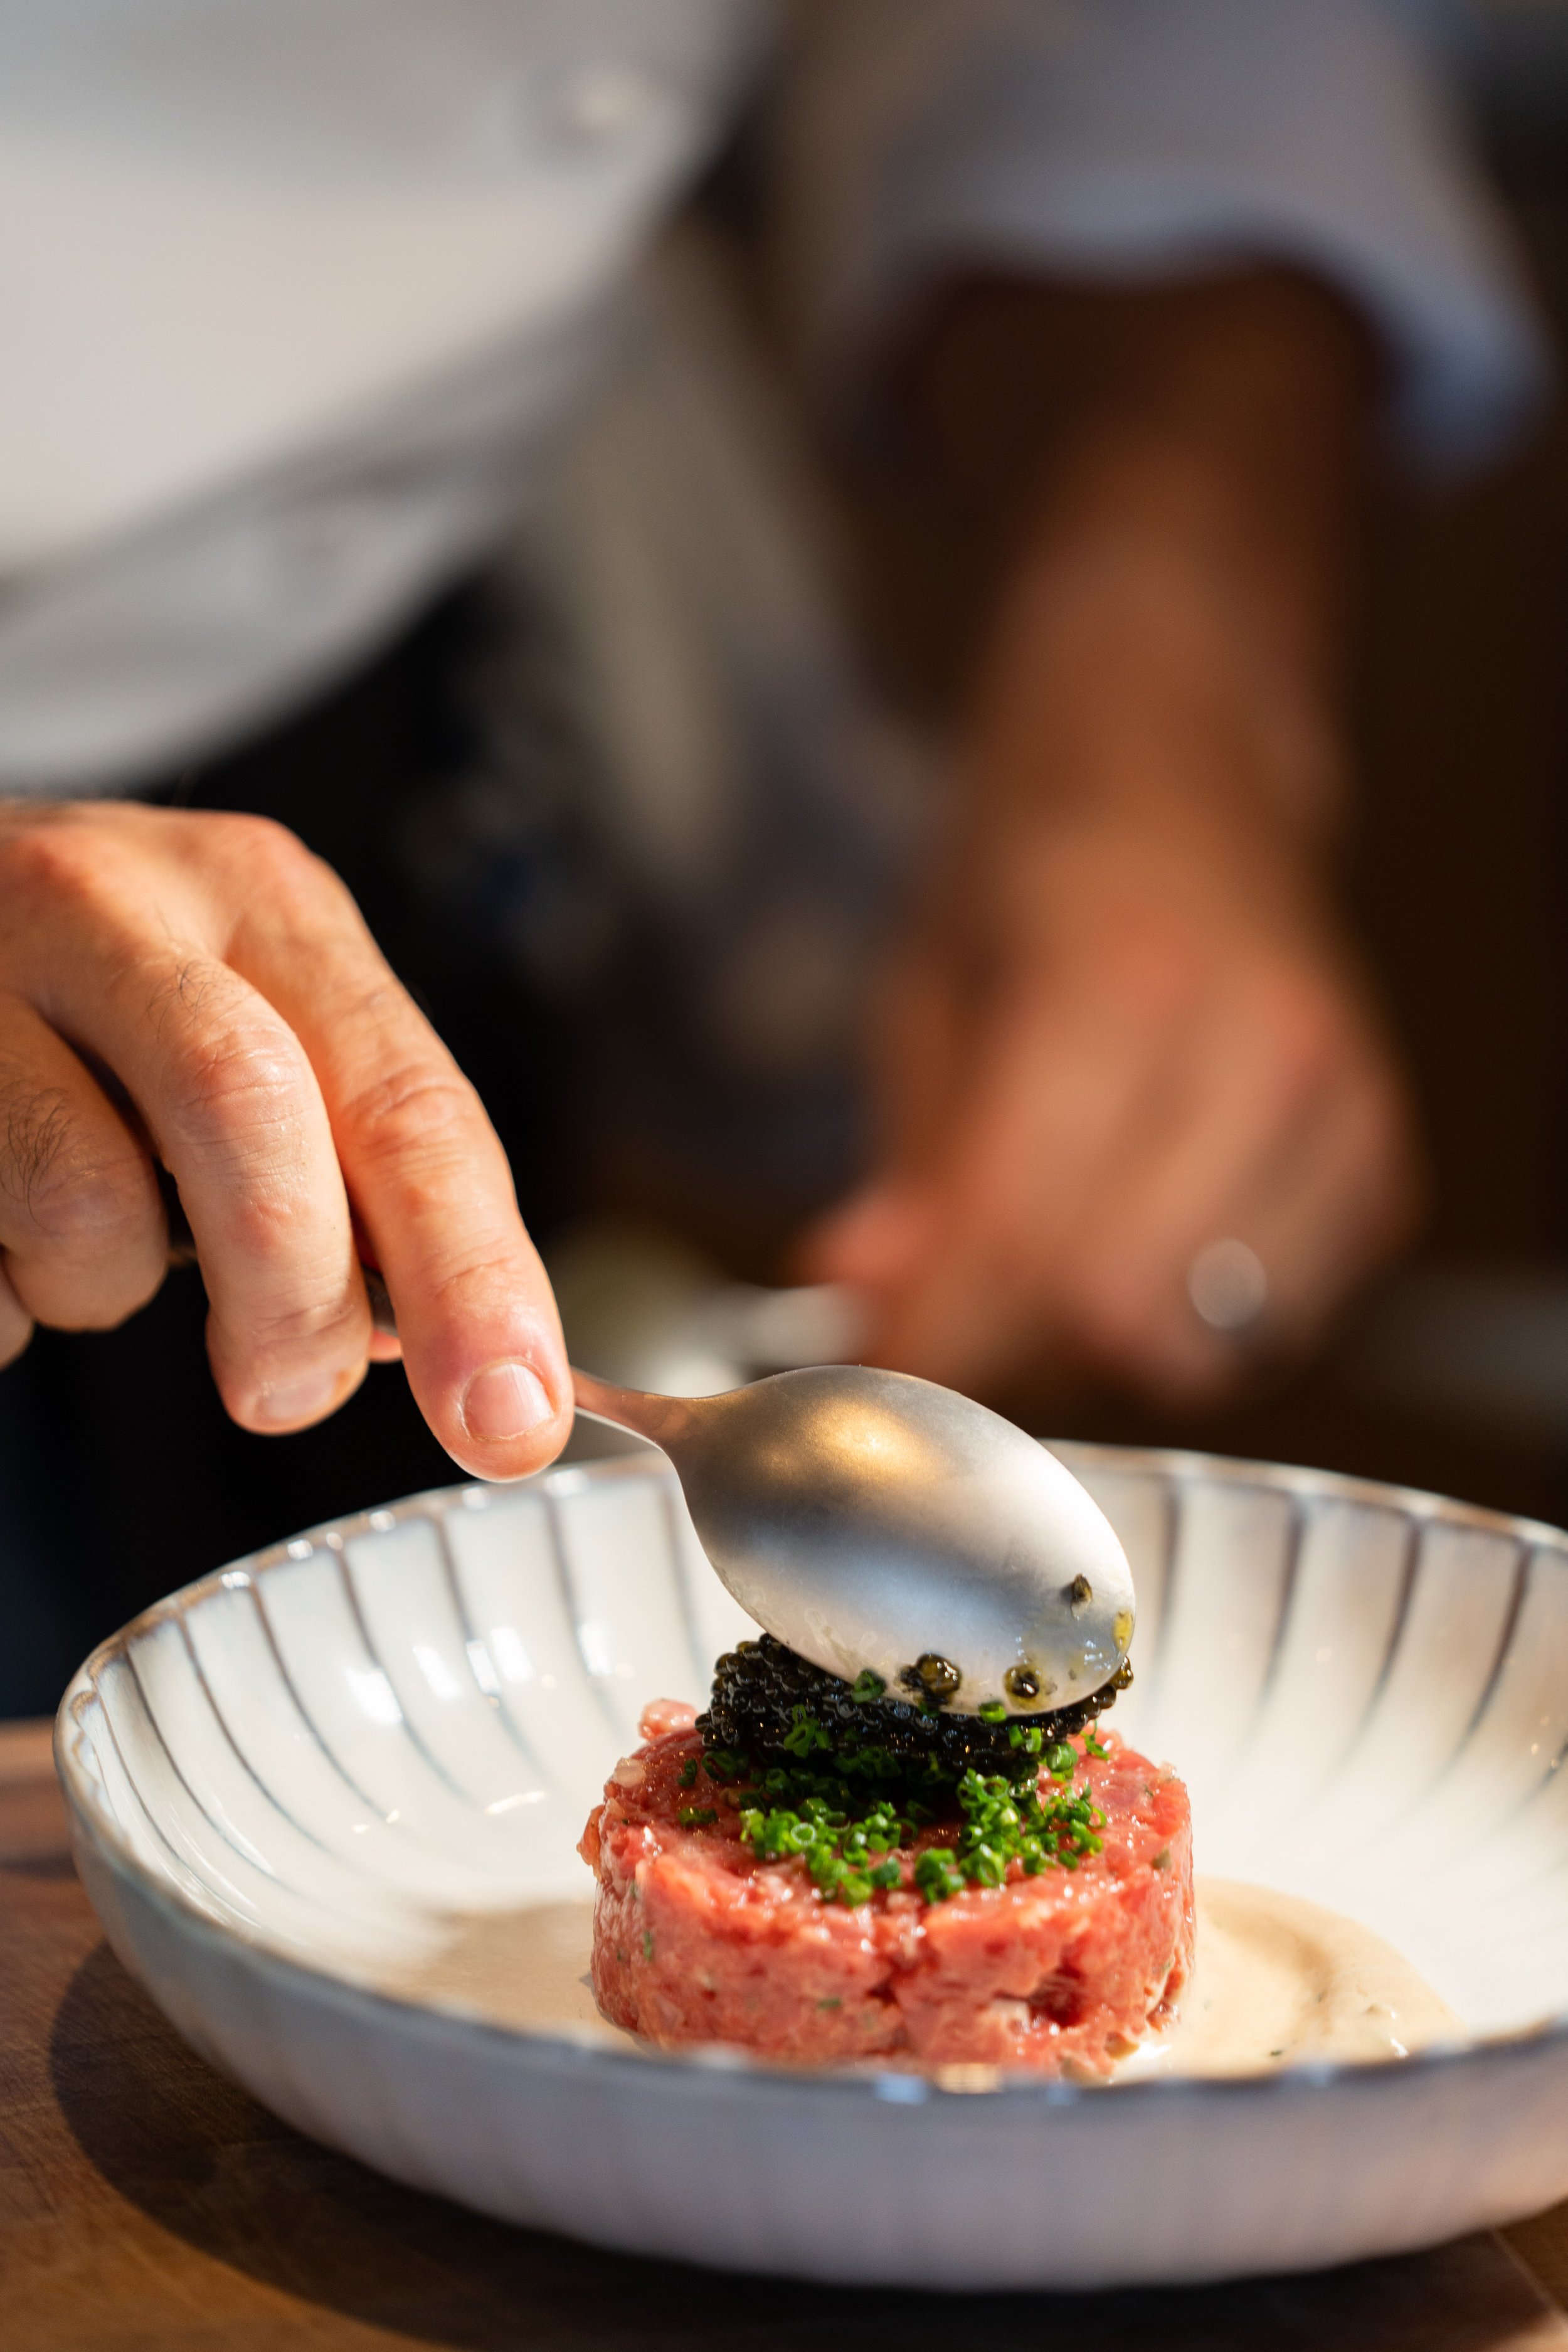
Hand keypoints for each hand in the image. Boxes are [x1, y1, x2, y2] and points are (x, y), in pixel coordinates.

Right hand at [0, 801, 571, 1475]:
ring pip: (85, 1201)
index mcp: (260, 902)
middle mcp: (121, 904)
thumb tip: (439, 1343)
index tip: (510, 1416)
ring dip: (98, 1288)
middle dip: (294, 1301)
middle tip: (287, 1391)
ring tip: (72, 1249)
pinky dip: (5, 1302)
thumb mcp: (236, 1016)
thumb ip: (337, 1149)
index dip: (472, 1274)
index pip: (406, 1100)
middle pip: (255, 1118)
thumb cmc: (85, 1000)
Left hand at [798, 800, 1420, 1403]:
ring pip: (1202, 1346)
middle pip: (1112, 1310)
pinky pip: (1277, 1330)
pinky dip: (1191, 1329)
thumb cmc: (1046, 878)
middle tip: (949, 1313)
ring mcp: (1342, 1116)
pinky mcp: (1384, 1174)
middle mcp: (1261, 1052)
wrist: (1189, 787)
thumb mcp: (928, 995)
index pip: (1024, 1236)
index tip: (874, 1372)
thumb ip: (912, 1167)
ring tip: (1048, 1268)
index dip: (934, 1336)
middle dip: (1007, 1347)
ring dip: (1100, 1351)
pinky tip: (1143, 1249)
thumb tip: (863, 1293)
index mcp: (1126, 987)